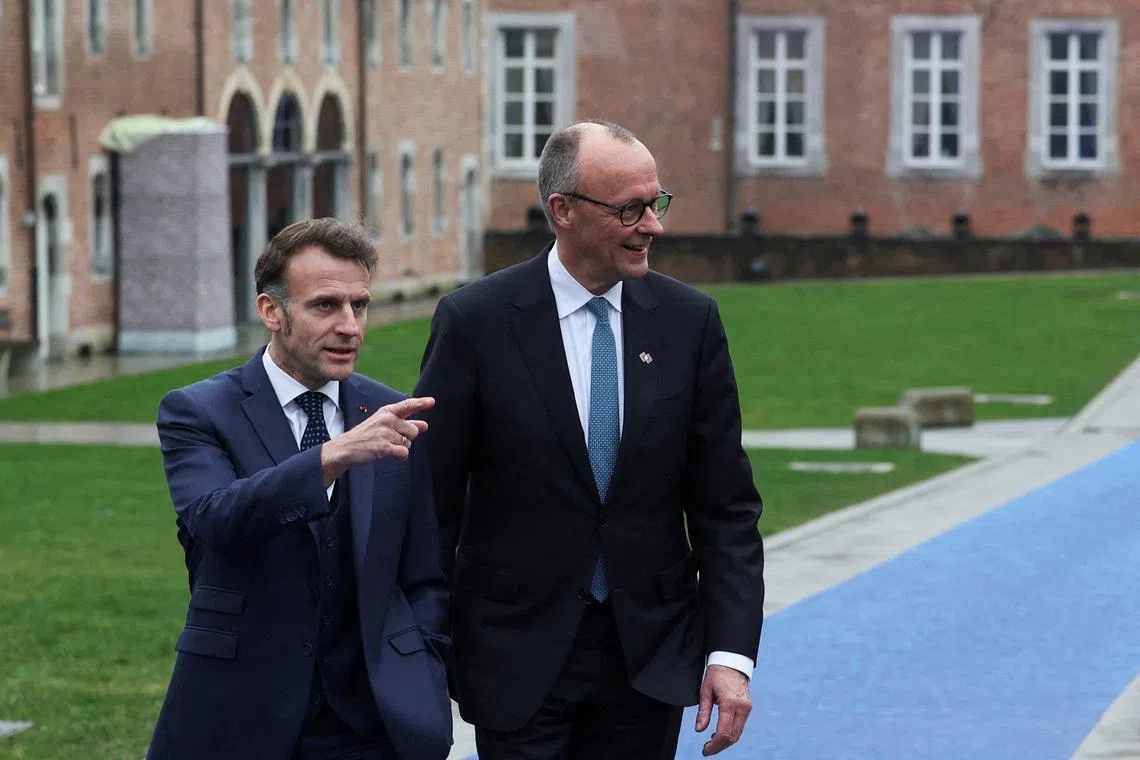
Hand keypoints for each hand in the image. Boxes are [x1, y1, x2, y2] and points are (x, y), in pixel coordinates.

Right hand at [320, 396, 434, 484]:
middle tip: (392, 440)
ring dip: (401, 448)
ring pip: (408, 442)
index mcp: (386, 412)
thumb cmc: (365, 436)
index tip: (432, 401)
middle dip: (407, 438)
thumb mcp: (382, 424)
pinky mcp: (384, 446)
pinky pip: (403, 452)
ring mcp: (385, 433)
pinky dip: (400, 456)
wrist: (345, 448)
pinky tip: (391, 454)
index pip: (407, 405)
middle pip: (413, 430)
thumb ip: (404, 424)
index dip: (421, 403)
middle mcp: (386, 420)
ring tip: (386, 446)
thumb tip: (424, 425)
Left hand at [695, 664, 751, 755]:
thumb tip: (699, 730)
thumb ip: (703, 712)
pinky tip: (720, 734)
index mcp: (729, 703)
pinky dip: (731, 734)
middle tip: (706, 749)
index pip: (724, 732)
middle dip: (719, 746)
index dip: (714, 745)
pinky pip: (740, 726)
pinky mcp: (748, 708)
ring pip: (738, 733)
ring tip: (711, 743)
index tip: (705, 750)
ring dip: (725, 742)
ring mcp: (747, 708)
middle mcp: (741, 708)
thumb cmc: (716, 674)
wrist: (732, 662)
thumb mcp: (705, 691)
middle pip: (733, 736)